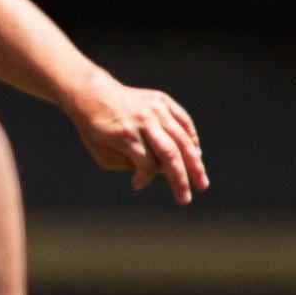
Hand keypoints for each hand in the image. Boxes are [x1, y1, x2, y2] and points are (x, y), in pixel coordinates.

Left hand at [67, 82, 206, 204]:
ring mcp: (156, 108)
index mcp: (125, 134)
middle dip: (181, 179)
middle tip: (185, 200)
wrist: (93, 94)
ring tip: (202, 183)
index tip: (136, 184)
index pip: (147, 163)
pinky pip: (183, 121)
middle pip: (170, 153)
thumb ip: (129, 164)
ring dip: (195, 164)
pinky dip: (191, 139)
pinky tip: (196, 155)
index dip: (145, 177)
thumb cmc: (95, 129)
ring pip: (182, 138)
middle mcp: (144, 120)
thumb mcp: (102, 153)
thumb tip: (160, 170)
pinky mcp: (162, 100)